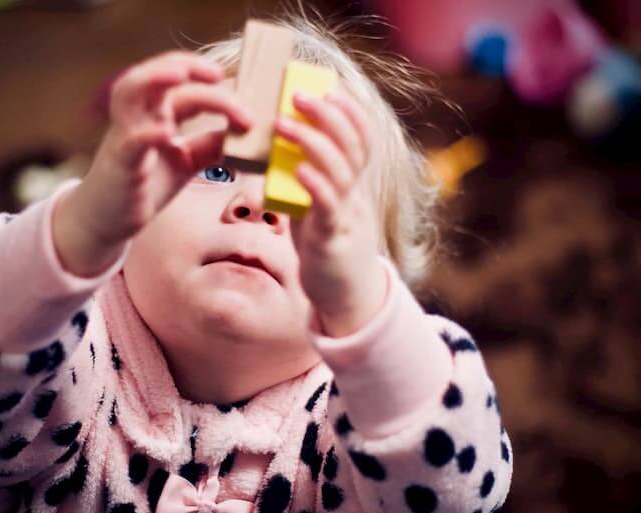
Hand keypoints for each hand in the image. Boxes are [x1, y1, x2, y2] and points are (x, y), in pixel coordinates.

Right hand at [74, 51, 252, 246]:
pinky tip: (167, 133)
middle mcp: (138, 116)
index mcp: (156, 112)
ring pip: (129, 92)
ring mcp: (125, 136)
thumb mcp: (187, 161)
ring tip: (180, 74)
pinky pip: (129, 141)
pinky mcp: (121, 163)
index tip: (245, 109)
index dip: (215, 89)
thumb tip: (246, 133)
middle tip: (218, 74)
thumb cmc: (147, 184)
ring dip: (154, 77)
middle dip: (185, 65)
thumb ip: (212, 145)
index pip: (184, 85)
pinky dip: (147, 133)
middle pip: (155, 74)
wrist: (108, 219)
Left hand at [274, 90, 387, 336]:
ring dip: (312, 142)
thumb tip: (279, 152)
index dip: (350, 110)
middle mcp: (356, 196)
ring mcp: (347, 217)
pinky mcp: (332, 241)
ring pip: (340, 171)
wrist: (344, 298)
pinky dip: (314, 184)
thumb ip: (307, 181)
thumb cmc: (326, 248)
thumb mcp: (318, 208)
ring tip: (283, 123)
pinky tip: (297, 169)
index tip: (329, 87)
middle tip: (298, 93)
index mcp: (353, 185)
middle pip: (352, 146)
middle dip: (328, 114)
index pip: (362, 138)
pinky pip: (327, 208)